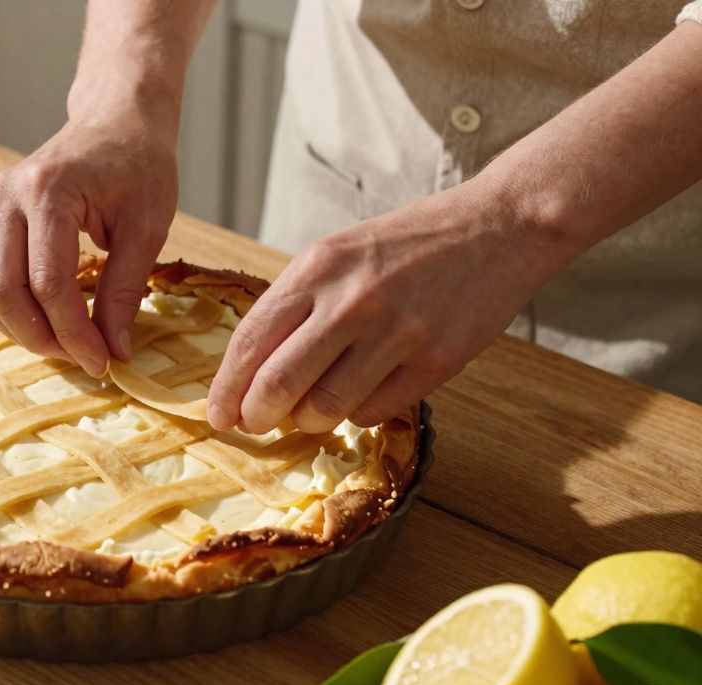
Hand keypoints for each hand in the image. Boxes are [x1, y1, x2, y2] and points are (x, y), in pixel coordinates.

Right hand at [0, 113, 177, 376]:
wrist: (116, 122)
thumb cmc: (140, 166)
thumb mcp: (148, 227)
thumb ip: (126, 290)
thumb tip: (114, 352)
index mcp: (49, 190)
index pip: (49, 282)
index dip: (74, 332)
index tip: (103, 362)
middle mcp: (7, 196)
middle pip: (2, 291)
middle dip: (41, 336)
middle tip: (81, 358)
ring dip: (21, 328)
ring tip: (65, 342)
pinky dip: (11, 309)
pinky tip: (47, 319)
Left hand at [208, 183, 553, 433]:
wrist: (498, 228)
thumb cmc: (407, 245)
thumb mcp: (338, 254)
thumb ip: (296, 305)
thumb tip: (251, 373)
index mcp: (318, 267)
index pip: (250, 341)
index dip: (226, 388)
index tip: (218, 414)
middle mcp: (352, 299)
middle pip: (278, 384)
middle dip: (256, 415)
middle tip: (254, 424)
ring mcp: (397, 332)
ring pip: (325, 408)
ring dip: (308, 419)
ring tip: (311, 409)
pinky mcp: (436, 361)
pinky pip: (372, 412)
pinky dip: (357, 412)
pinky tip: (362, 392)